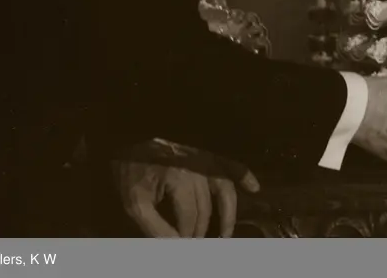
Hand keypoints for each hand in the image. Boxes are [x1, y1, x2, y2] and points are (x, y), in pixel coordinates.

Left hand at [113, 158, 258, 237]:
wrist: (132, 140)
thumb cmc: (132, 171)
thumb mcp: (135, 203)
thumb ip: (156, 227)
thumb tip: (176, 245)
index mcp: (179, 179)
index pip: (190, 217)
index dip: (186, 236)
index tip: (182, 247)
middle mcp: (197, 169)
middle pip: (205, 207)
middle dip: (200, 230)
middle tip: (194, 244)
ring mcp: (205, 160)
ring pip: (224, 189)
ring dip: (228, 213)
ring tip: (226, 233)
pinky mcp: (206, 155)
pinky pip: (230, 165)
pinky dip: (244, 175)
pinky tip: (254, 188)